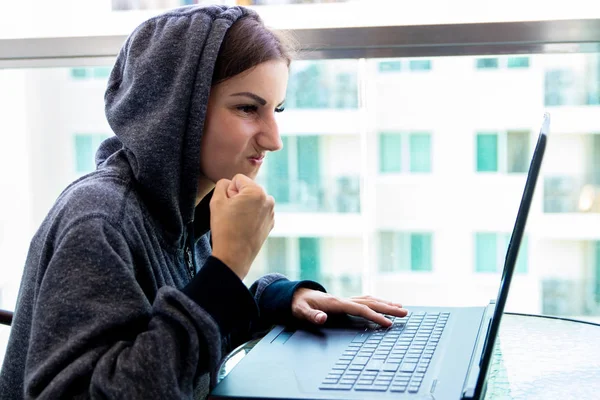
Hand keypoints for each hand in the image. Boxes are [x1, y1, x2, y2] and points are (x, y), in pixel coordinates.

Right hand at [210, 174, 274, 279]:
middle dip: (238, 198)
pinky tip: (245, 228)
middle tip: (232, 215)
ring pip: (252, 200)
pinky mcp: (271, 223)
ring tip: (238, 222)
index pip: (238, 179)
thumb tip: (230, 184)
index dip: (229, 191)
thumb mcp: (216, 201)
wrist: (234, 256)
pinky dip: (251, 216)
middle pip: (247, 189)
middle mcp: (268, 199)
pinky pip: (258, 212)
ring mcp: (271, 212)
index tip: (228, 206)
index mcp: (257, 191)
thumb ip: (222, 184)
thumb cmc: (224, 228)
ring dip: (245, 206)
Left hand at [291, 289, 407, 326]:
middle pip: (370, 303)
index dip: (375, 316)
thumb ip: (312, 315)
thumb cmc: (298, 304)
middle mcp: (344, 299)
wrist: (295, 294)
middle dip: (388, 308)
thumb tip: (323, 318)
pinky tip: (384, 304)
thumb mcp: (301, 311)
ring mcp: (345, 299)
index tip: (388, 324)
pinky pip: (365, 301)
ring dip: (386, 303)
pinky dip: (377, 302)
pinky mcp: (345, 301)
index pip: (361, 309)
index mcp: (337, 303)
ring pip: (370, 300)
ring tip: (401, 308)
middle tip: (405, 313)